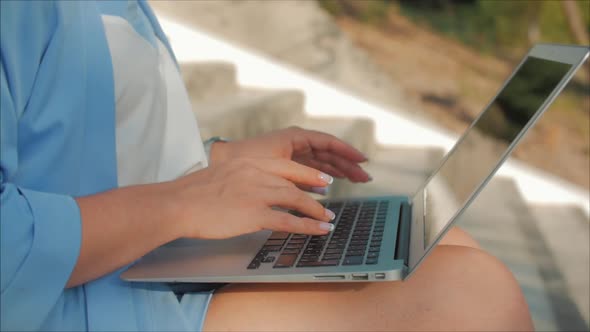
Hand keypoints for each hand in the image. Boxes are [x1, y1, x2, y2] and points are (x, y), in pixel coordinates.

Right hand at [169, 157, 336, 238]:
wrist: (177, 204)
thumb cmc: (193, 193)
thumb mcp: (222, 175)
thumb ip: (243, 178)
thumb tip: (255, 190)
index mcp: (248, 162)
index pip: (286, 165)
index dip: (306, 173)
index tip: (320, 179)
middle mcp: (256, 173)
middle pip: (295, 180)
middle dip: (316, 189)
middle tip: (328, 197)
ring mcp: (256, 193)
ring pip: (296, 199)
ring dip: (316, 211)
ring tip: (327, 219)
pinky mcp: (253, 214)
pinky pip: (288, 220)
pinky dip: (307, 226)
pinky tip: (318, 230)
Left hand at [211, 127, 370, 183]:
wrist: (221, 163)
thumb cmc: (247, 159)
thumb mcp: (278, 165)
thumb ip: (303, 174)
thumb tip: (326, 185)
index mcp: (296, 137)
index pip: (329, 143)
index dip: (348, 152)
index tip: (363, 161)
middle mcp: (295, 143)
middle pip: (329, 154)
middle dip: (348, 165)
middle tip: (365, 177)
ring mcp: (290, 154)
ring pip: (321, 163)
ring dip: (338, 172)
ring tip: (355, 182)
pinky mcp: (283, 167)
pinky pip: (309, 171)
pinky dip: (321, 179)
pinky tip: (329, 189)